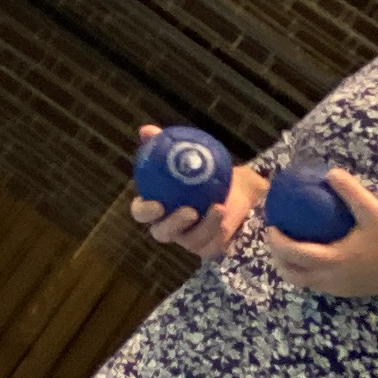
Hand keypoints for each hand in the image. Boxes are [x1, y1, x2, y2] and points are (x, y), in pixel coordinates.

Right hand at [125, 127, 257, 258]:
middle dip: (173, 225)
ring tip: (218, 208)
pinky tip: (225, 216)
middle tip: (190, 211)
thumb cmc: (204, 172)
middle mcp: (169, 226)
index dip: (145, 211)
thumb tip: (146, 130)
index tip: (157, 203)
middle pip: (161, 233)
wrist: (236, 188)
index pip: (141, 212)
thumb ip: (164, 145)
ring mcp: (188, 239)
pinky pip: (210, 245)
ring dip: (205, 226)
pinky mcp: (208, 247)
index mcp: (155, 206)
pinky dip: (217, 231)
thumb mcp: (187, 155)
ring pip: (190, 240)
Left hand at [258, 169, 377, 298]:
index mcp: (333, 261)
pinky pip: (318, 284)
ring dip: (290, 266)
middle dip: (277, 256)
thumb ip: (351, 191)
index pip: (291, 254)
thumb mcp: (374, 211)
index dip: (275, 240)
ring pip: (304, 283)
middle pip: (290, 274)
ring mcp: (341, 289)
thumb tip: (330, 172)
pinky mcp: (350, 291)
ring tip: (291, 243)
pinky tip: (315, 253)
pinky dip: (307, 272)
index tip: (271, 223)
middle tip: (277, 235)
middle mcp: (332, 280)